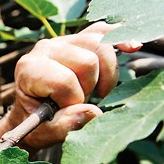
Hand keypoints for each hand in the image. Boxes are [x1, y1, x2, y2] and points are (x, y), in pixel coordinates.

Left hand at [9, 22, 140, 149]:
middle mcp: (45, 49)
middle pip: (87, 61)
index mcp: (30, 69)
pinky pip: (103, 31)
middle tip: (80, 99)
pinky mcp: (78, 39)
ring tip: (94, 89)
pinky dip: (120, 39)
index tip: (64, 110)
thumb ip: (66, 124)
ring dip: (106, 73)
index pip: (64, 80)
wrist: (33, 113)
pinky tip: (133, 46)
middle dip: (90, 86)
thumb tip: (93, 112)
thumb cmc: (38, 123)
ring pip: (101, 45)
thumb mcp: (46, 132)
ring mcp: (62, 40)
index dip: (72, 100)